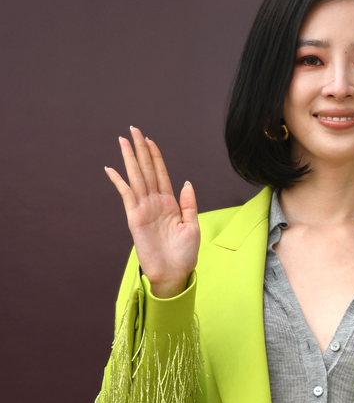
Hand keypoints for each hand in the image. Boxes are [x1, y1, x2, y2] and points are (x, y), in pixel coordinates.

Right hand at [105, 126, 199, 298]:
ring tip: (123, 140)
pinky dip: (119, 181)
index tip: (150, 139)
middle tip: (133, 129)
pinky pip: (126, 195)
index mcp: (170, 203)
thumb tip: (187, 182)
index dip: (155, 156)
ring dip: (130, 158)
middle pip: (146, 170)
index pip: (161, 173)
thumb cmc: (185, 254)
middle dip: (141, 149)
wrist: (174, 273)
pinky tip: (112, 169)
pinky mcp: (135, 218)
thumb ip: (189, 203)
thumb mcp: (193, 226)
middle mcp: (155, 202)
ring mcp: (144, 209)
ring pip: (136, 177)